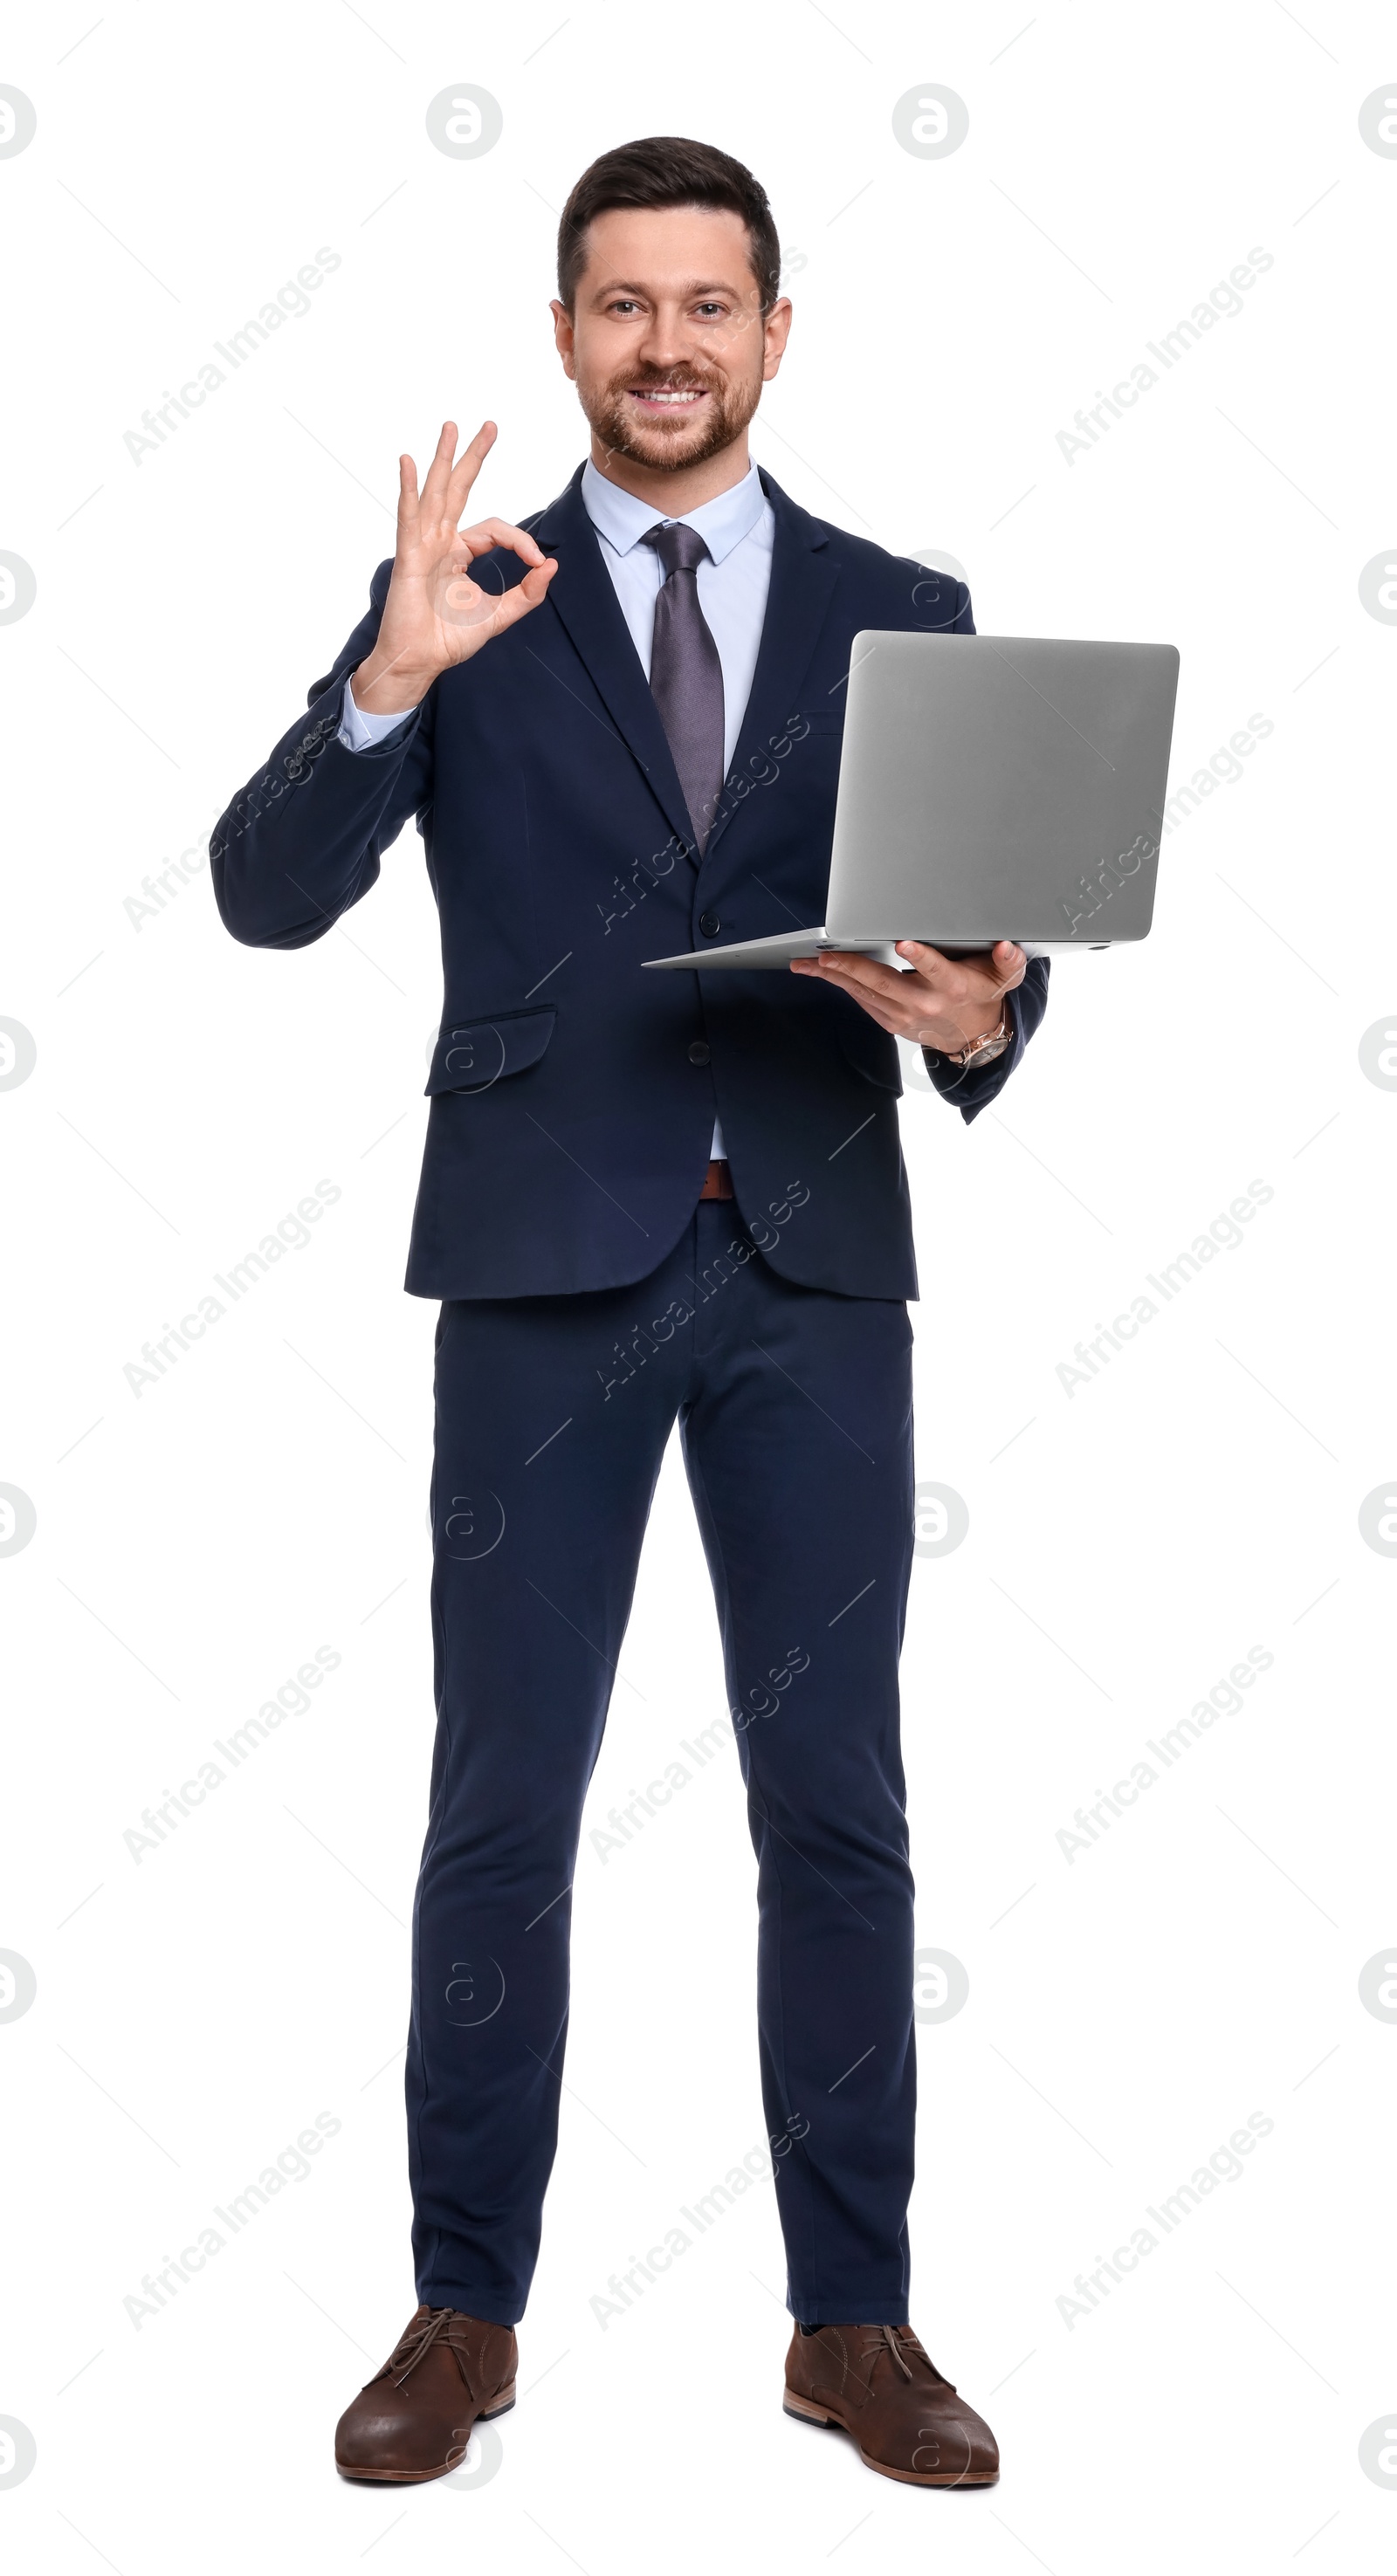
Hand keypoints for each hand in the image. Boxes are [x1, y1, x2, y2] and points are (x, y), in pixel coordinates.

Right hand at [350, 420, 556, 715]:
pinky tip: (407, 463)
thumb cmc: (449, 639)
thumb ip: (527, 593)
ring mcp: (422, 545)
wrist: (421, 662)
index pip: (495, 529)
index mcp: (460, 552)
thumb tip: (552, 565)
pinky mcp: (408, 557)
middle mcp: (440, 541)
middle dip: (474, 457)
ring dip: (444, 459)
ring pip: (437, 494)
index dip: (519, 540)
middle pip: (460, 490)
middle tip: (490, 426)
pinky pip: (409, 518)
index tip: (536, 562)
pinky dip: (408, 490)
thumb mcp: (500, 615)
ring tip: (451, 427)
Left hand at [790, 939, 1026, 1053]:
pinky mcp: (890, 1021)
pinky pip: (862, 1001)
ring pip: (865, 992)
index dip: (921, 957)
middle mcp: (925, 1004)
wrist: (974, 1036)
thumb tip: (1007, 946)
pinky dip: (841, 985)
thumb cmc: (984, 995)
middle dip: (852, 968)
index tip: (903, 943)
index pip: (936, 970)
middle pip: (884, 983)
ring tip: (808, 962)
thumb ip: (1009, 960)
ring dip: (834, 977)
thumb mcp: (1006, 978)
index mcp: (953, 988)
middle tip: (825, 955)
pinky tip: (822, 972)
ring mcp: (904, 1015)